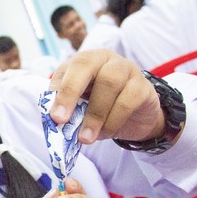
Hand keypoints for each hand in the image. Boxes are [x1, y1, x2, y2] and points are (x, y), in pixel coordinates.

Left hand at [49, 49, 164, 143]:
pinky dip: (113, 121)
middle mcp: (106, 59)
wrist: (135, 118)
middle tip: (61, 121)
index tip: (54, 115)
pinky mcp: (143, 87)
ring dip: (93, 115)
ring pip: (109, 84)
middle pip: (87, 66)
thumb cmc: (101, 107)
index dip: (60, 89)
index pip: (71, 66)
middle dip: (70, 93)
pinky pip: (127, 102)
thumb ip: (68, 106)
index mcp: (86, 60)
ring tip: (85, 138)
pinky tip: (105, 133)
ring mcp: (127, 69)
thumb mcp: (81, 105)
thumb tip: (54, 119)